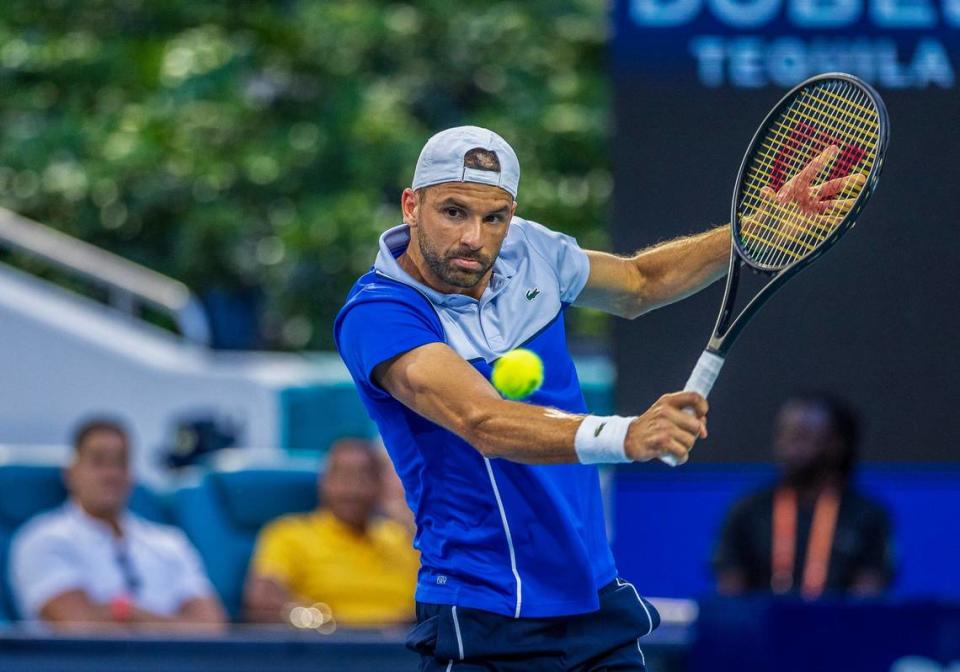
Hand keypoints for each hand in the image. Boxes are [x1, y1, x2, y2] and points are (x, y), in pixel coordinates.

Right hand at [625, 392, 707, 464]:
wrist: (628, 438)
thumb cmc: (652, 426)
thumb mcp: (666, 414)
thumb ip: (686, 416)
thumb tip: (703, 425)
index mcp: (668, 401)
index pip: (693, 397)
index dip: (703, 406)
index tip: (702, 416)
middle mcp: (665, 411)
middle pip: (696, 425)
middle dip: (693, 435)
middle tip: (682, 438)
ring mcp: (662, 426)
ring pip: (690, 441)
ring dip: (685, 448)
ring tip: (675, 447)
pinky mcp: (660, 441)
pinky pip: (682, 452)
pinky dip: (681, 457)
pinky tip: (674, 456)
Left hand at [742, 145, 865, 254]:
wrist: (765, 232)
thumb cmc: (765, 216)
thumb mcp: (767, 209)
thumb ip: (768, 201)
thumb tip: (763, 192)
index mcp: (796, 187)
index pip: (811, 171)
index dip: (822, 161)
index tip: (835, 148)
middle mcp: (807, 196)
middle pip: (830, 187)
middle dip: (846, 183)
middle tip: (862, 178)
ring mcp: (811, 210)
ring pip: (832, 205)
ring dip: (845, 204)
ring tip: (859, 201)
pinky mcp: (811, 223)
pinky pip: (827, 222)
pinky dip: (838, 222)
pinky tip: (850, 223)